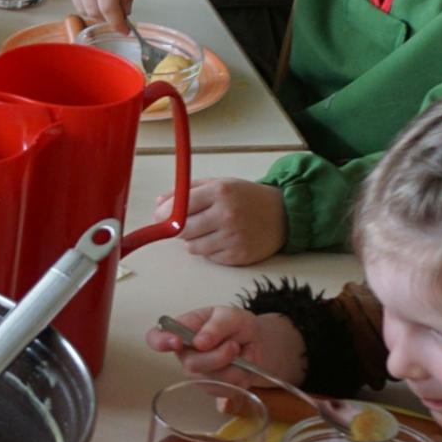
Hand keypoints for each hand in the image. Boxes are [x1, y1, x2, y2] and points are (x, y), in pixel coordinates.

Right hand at [145, 306, 302, 387]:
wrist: (256, 342)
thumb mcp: (231, 316)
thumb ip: (216, 326)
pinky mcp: (212, 389)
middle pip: (191, 365)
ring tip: (239, 352)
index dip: (160, 342)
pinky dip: (241, 376)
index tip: (175, 342)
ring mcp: (197, 374)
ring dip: (234, 366)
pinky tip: (241, 365)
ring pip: (211, 380)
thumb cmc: (236, 325)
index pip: (156, 338)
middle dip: (218, 356)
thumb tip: (199, 342)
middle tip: (234, 345)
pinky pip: (226, 389)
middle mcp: (185, 355)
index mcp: (182, 331)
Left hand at [157, 178, 286, 265]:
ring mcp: (233, 237)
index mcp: (220, 192)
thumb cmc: (246, 197)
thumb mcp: (219, 184)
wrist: (283, 215)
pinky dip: (209, 251)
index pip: (179, 207)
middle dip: (178, 229)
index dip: (165, 214)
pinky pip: (209, 258)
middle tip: (185, 225)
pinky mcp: (238, 256)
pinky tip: (221, 240)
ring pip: (193, 248)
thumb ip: (187, 190)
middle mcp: (226, 215)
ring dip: (193, 241)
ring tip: (207, 231)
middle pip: (183, 230)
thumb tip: (158, 203)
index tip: (161, 217)